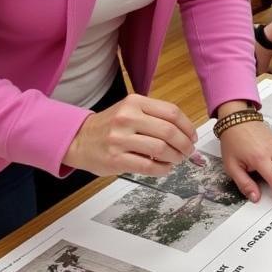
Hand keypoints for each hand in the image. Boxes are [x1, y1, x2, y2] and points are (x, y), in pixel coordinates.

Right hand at [62, 94, 196, 176]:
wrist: (78, 139)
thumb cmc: (110, 126)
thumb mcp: (130, 110)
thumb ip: (155, 116)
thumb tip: (186, 131)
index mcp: (134, 102)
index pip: (172, 112)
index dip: (188, 126)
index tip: (193, 136)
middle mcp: (127, 118)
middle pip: (169, 131)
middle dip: (185, 144)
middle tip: (189, 151)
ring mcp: (120, 139)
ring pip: (161, 149)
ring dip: (176, 157)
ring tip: (177, 159)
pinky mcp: (115, 159)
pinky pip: (148, 166)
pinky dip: (163, 169)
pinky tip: (165, 168)